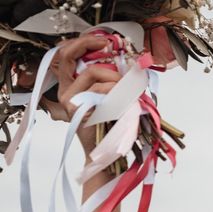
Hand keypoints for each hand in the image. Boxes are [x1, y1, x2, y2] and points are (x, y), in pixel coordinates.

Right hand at [44, 35, 121, 152]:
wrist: (108, 153)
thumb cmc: (113, 127)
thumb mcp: (114, 99)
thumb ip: (115, 81)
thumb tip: (131, 64)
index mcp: (71, 86)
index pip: (66, 54)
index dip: (83, 42)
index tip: (104, 40)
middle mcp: (65, 90)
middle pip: (71, 56)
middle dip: (91, 46)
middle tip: (113, 51)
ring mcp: (68, 99)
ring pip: (92, 72)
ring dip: (115, 76)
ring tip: (128, 92)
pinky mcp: (76, 108)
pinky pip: (100, 89)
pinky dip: (116, 91)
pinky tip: (124, 102)